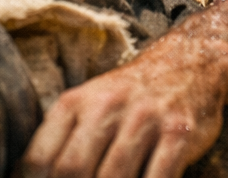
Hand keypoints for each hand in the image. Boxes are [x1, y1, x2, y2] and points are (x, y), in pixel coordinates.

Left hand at [20, 57, 223, 177]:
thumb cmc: (129, 98)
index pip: (39, 160)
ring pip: (115, 177)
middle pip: (73, 170)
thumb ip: (60, 143)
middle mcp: (108, 105)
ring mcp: (145, 118)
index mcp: (76, 102)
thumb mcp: (88, 105)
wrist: (189, 60)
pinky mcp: (179, 132)